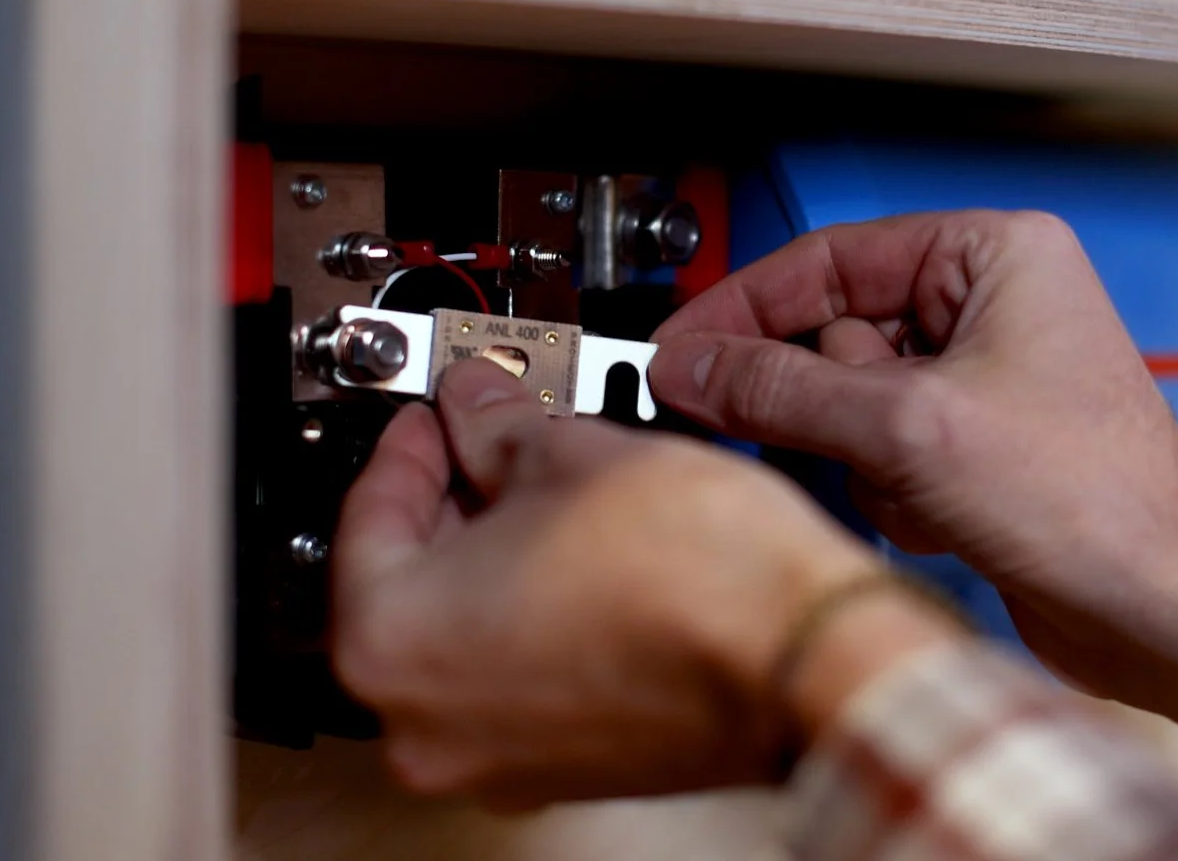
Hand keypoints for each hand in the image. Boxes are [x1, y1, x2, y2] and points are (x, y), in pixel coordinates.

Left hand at [330, 359, 960, 807]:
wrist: (808, 657)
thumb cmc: (700, 579)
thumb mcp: (575, 454)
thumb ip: (497, 424)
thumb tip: (478, 405)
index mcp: (391, 642)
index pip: (370, 513)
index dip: (414, 437)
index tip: (441, 407)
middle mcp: (423, 723)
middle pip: (409, 582)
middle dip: (455, 495)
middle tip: (492, 433)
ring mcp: (492, 760)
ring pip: (464, 634)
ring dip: (495, 555)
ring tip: (553, 485)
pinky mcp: (562, 771)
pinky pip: (514, 678)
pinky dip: (535, 615)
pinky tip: (585, 554)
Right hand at [650, 212, 1177, 814]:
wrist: (1163, 611)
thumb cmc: (1095, 502)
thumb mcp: (907, 428)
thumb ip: (781, 390)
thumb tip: (691, 365)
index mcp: (995, 256)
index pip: (829, 257)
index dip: (743, 306)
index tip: (676, 349)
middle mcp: (992, 306)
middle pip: (833, 333)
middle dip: (826, 403)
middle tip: (806, 439)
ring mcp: (983, 381)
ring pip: (848, 402)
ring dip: (863, 457)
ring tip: (917, 487)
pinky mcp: (975, 448)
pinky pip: (879, 451)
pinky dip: (889, 491)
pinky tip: (941, 518)